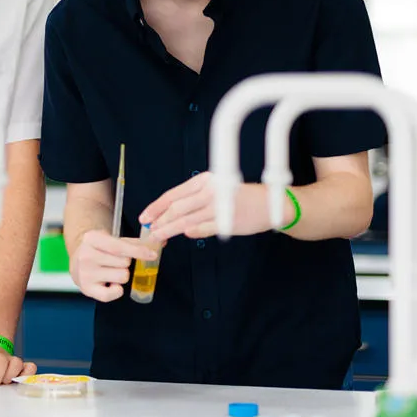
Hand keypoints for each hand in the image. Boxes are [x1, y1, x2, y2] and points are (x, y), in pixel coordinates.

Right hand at [70, 229, 157, 302]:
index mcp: (92, 239)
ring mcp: (85, 273)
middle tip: (116, 261)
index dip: (138, 251)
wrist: (77, 261)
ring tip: (111, 271)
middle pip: (124, 262)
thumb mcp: (111, 240)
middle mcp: (86, 255)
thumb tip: (159, 243)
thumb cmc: (100, 250)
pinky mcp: (87, 289)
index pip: (119, 247)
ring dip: (122, 274)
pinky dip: (117, 289)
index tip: (152, 254)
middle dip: (126, 262)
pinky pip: (114, 293)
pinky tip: (111, 283)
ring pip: (122, 276)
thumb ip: (134, 242)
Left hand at [140, 173, 285, 241]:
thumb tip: (173, 216)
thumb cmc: (241, 197)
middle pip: (176, 208)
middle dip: (159, 220)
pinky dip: (190, 232)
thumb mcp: (216, 190)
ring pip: (185, 220)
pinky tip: (182, 235)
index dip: (156, 207)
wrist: (272, 203)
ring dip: (169, 229)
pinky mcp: (226, 222)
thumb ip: (195, 202)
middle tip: (149, 230)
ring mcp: (217, 207)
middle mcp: (209, 191)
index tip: (144, 216)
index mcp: (204, 180)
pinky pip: (202, 228)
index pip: (173, 194)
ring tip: (159, 236)